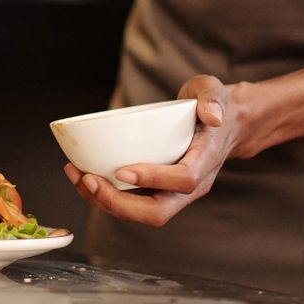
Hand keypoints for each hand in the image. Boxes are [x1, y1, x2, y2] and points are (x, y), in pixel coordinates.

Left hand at [63, 75, 237, 226]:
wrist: (226, 125)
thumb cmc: (215, 105)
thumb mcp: (214, 91)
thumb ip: (211, 99)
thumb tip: (212, 116)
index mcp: (206, 160)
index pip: (184, 179)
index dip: (154, 178)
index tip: (122, 170)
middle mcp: (193, 184)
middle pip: (158, 210)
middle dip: (119, 202)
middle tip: (88, 179)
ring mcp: (176, 192)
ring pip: (142, 212)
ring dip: (106, 201)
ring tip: (77, 176)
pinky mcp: (161, 190)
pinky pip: (134, 203)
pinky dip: (107, 195)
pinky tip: (84, 177)